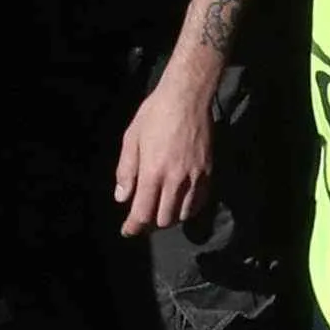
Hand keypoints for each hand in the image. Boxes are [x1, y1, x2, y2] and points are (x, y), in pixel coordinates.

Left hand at [114, 67, 217, 233]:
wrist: (188, 97)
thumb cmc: (155, 114)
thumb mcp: (131, 138)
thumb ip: (126, 170)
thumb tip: (122, 197)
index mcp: (152, 172)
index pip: (143, 213)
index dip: (133, 227)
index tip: (128, 231)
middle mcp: (175, 180)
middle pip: (164, 220)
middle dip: (151, 223)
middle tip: (143, 216)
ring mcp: (194, 178)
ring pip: (183, 214)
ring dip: (170, 217)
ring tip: (161, 209)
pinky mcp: (208, 172)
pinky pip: (199, 202)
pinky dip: (187, 208)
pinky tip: (179, 201)